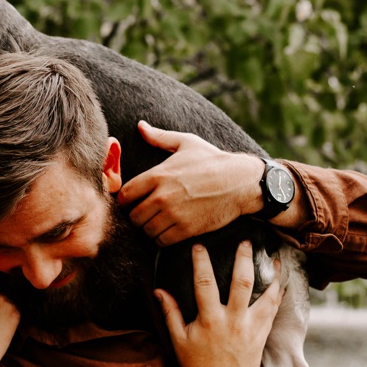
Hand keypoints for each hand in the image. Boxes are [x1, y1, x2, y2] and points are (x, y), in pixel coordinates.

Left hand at [116, 122, 265, 245]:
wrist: (241, 182)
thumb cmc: (214, 160)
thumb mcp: (187, 143)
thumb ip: (160, 137)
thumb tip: (141, 126)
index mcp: (158, 175)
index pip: (125, 195)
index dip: (126, 199)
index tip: (134, 200)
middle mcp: (163, 196)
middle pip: (133, 216)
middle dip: (137, 216)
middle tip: (146, 213)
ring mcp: (174, 215)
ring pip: (146, 230)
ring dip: (149, 228)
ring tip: (157, 222)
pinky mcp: (187, 229)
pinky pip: (161, 241)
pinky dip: (161, 238)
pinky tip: (168, 230)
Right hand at [156, 241, 283, 366]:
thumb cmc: (195, 366)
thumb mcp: (178, 339)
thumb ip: (170, 312)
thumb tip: (159, 290)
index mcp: (209, 319)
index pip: (204, 282)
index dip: (201, 262)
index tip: (199, 246)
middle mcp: (232, 321)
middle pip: (241, 283)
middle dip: (243, 259)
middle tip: (245, 242)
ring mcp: (250, 329)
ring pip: (266, 297)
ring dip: (271, 276)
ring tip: (275, 260)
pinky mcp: (261, 337)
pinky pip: (273, 313)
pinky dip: (278, 297)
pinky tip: (280, 284)